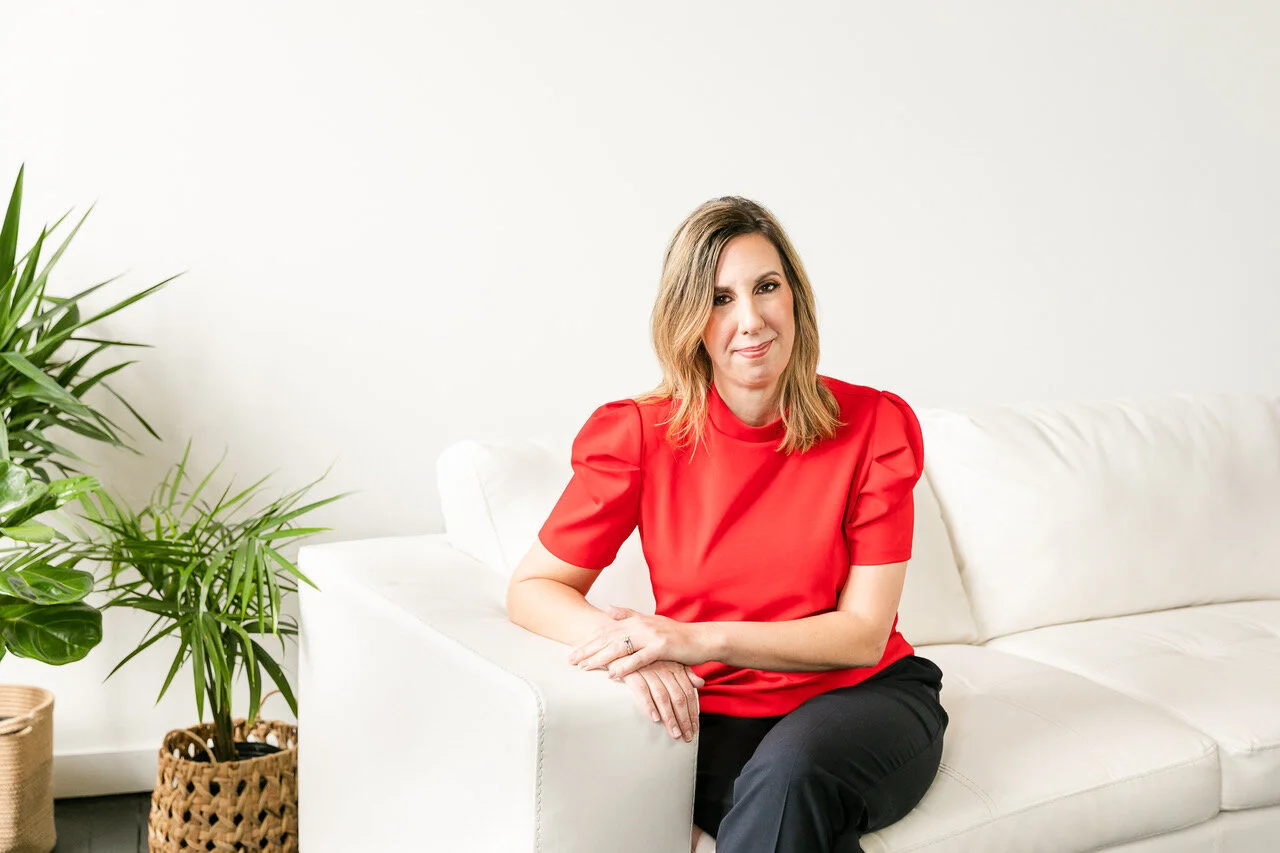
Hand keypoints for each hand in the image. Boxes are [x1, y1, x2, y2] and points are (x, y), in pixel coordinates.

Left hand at [567, 605, 708, 678]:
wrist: (701, 639)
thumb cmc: (675, 634)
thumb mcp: (650, 621)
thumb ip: (628, 615)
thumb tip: (607, 608)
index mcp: (636, 620)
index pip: (606, 631)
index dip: (588, 641)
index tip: (572, 651)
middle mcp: (641, 625)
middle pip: (608, 638)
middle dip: (587, 650)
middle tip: (570, 660)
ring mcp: (651, 636)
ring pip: (619, 648)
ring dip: (600, 659)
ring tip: (585, 668)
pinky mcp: (661, 648)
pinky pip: (639, 660)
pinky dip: (625, 667)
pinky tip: (612, 675)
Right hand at [617, 659, 703, 741]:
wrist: (619, 642)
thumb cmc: (645, 654)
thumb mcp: (667, 659)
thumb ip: (684, 672)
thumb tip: (700, 683)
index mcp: (674, 666)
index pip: (688, 692)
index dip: (692, 712)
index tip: (694, 728)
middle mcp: (664, 668)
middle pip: (678, 697)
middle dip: (684, 719)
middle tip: (686, 736)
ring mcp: (648, 670)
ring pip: (663, 697)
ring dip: (670, 718)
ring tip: (674, 734)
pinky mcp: (632, 672)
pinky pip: (642, 690)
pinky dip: (649, 705)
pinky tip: (654, 718)